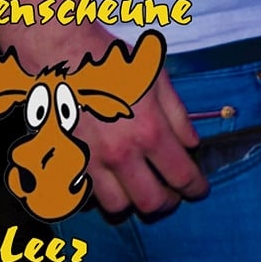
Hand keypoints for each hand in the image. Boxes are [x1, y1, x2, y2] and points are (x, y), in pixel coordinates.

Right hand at [13, 23, 205, 214]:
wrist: (61, 55)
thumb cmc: (113, 61)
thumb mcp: (158, 79)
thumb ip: (178, 116)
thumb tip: (192, 145)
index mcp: (149, 131)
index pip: (180, 175)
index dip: (195, 187)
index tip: (199, 189)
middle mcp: (120, 154)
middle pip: (150, 202)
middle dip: (168, 202)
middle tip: (173, 194)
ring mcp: (90, 162)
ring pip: (117, 206)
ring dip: (134, 202)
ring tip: (142, 188)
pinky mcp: (67, 162)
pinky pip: (87, 195)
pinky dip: (102, 194)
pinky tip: (111, 179)